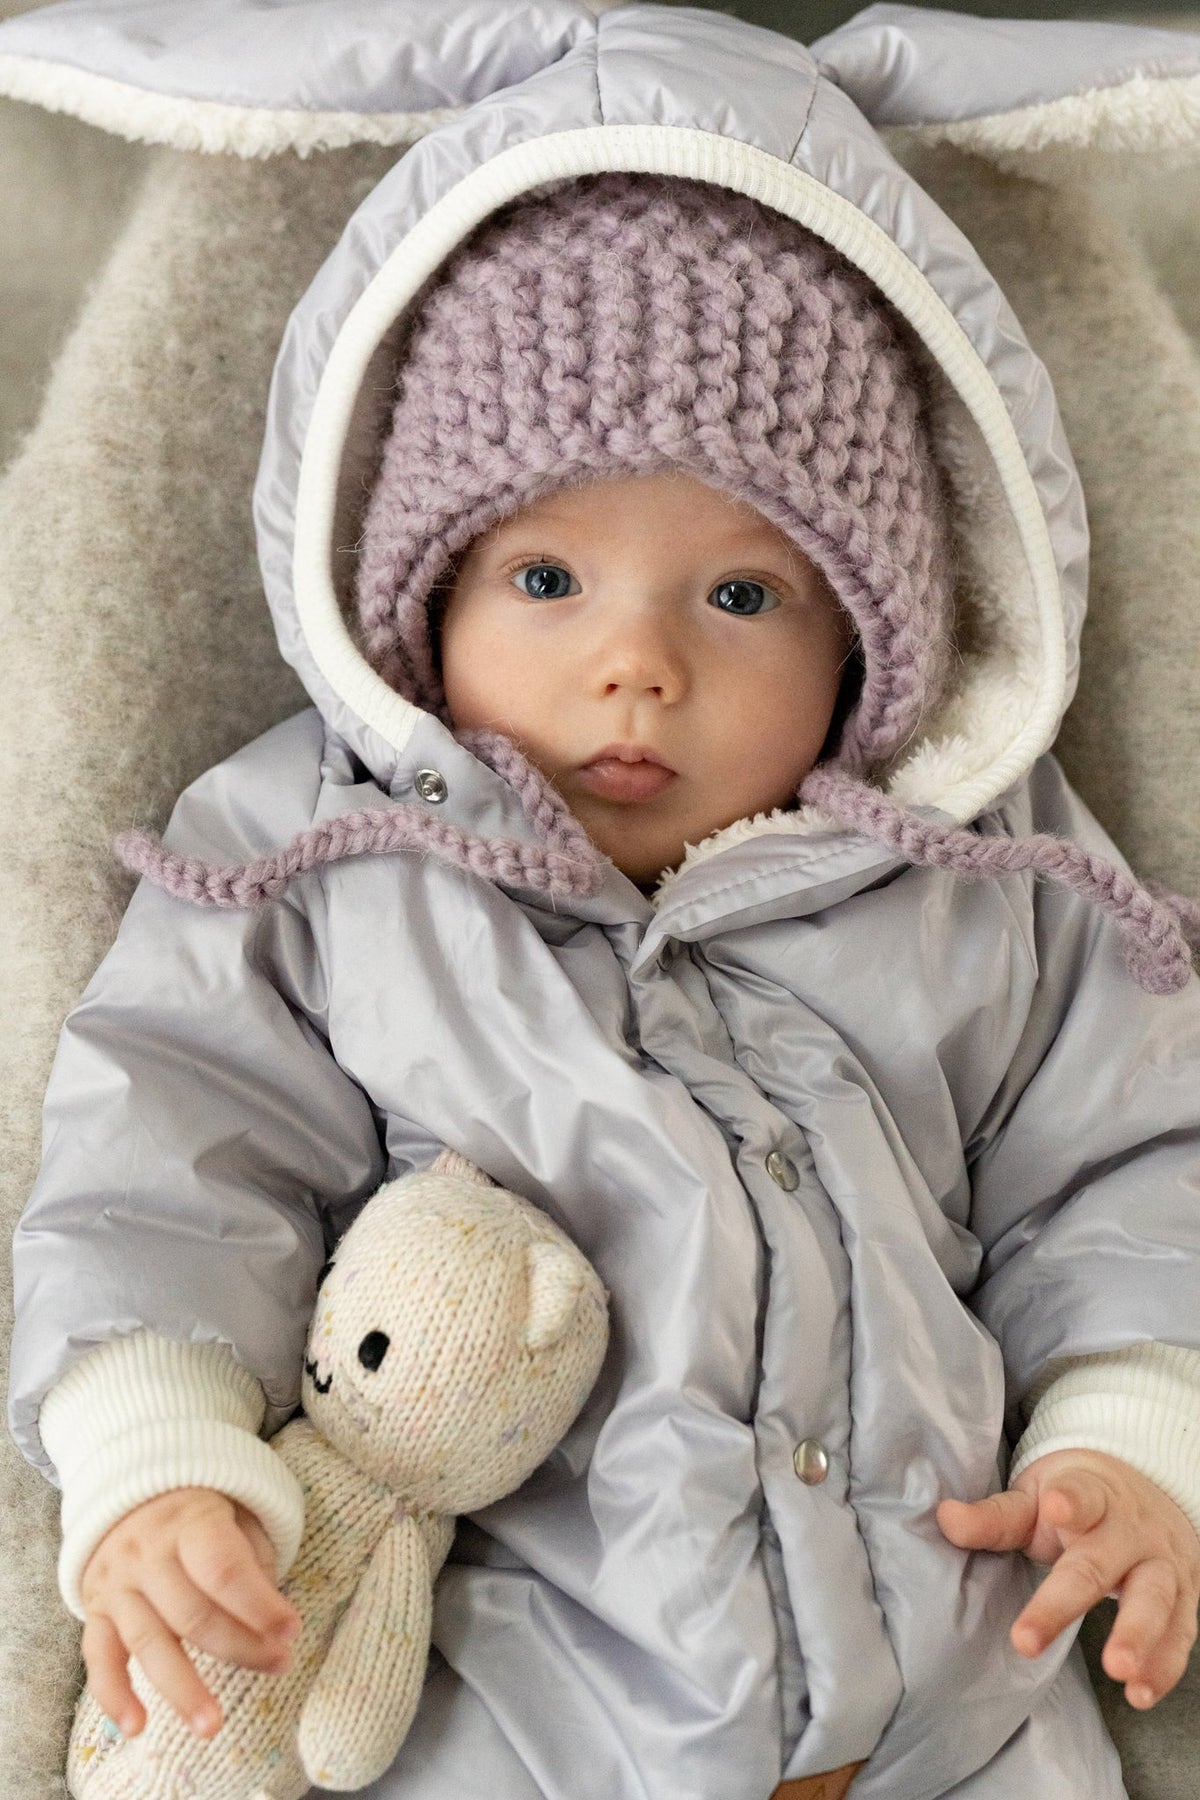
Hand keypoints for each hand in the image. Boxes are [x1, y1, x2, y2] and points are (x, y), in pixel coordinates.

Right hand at [79, 1486, 302, 1740]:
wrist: (128, 1491)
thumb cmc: (199, 1512)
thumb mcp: (235, 1512)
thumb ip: (252, 1559)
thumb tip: (268, 1619)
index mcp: (189, 1521)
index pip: (224, 1570)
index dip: (260, 1604)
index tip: (292, 1631)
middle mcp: (147, 1553)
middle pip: (193, 1614)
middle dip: (241, 1647)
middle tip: (279, 1665)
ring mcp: (117, 1583)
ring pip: (150, 1643)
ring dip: (183, 1689)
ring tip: (212, 1726)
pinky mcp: (96, 1610)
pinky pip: (100, 1657)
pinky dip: (114, 1695)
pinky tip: (136, 1726)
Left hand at [937, 1449, 1199, 1707]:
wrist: (1148, 1484)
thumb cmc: (1075, 1498)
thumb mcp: (1035, 1497)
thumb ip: (995, 1517)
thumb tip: (944, 1518)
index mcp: (1091, 1495)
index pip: (1081, 1495)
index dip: (1070, 1501)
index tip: (1054, 1507)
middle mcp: (1130, 1530)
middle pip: (1099, 1564)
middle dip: (1069, 1600)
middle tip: (1031, 1639)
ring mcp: (1162, 1563)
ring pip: (1155, 1599)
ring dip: (1139, 1636)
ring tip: (1119, 1671)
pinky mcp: (1185, 1596)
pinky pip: (1181, 1633)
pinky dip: (1164, 1665)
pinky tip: (1141, 1694)